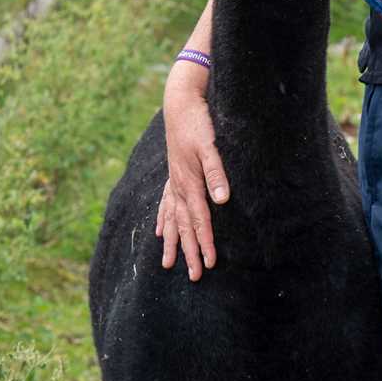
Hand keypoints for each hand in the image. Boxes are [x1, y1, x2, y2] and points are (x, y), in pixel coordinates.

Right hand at [157, 79, 229, 278]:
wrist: (180, 103)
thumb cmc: (198, 123)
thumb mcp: (211, 145)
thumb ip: (216, 172)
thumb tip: (222, 199)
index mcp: (189, 182)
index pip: (199, 219)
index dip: (206, 242)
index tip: (211, 264)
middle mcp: (179, 185)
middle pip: (184, 226)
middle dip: (190, 252)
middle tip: (195, 277)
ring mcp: (173, 181)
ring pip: (172, 219)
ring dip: (172, 242)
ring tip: (167, 264)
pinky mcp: (173, 174)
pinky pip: (165, 204)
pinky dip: (163, 221)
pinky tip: (159, 232)